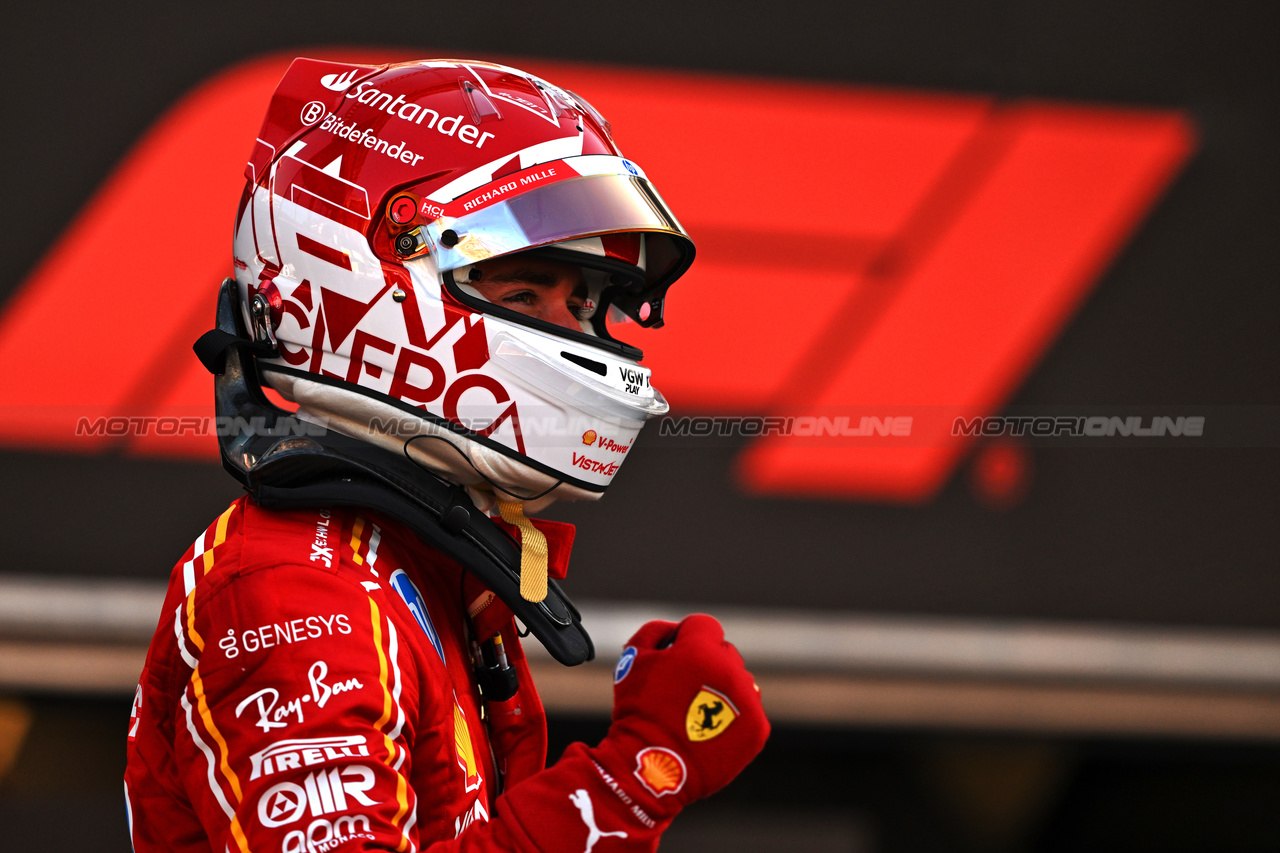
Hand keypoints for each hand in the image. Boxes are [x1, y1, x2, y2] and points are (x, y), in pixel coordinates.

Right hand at [596, 614, 769, 815]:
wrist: (654, 766)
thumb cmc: (639, 711)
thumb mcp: (632, 661)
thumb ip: (654, 632)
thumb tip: (674, 629)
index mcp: (701, 648)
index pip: (703, 626)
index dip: (686, 638)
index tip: (675, 657)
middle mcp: (731, 669)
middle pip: (724, 653)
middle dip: (706, 663)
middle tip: (682, 689)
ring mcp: (748, 699)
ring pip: (739, 682)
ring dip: (722, 689)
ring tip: (696, 714)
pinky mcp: (757, 728)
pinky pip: (750, 711)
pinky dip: (734, 718)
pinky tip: (711, 731)